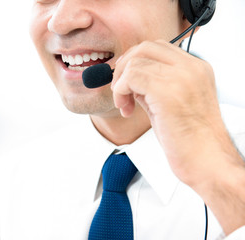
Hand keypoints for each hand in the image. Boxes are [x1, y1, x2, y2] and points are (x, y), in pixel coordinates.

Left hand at [111, 40, 244, 233]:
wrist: (208, 163)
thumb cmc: (191, 141)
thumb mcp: (172, 105)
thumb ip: (154, 87)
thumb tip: (130, 79)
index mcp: (196, 69)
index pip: (158, 48)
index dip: (135, 61)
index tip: (126, 82)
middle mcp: (191, 68)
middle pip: (144, 47)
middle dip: (124, 66)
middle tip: (120, 90)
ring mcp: (181, 77)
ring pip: (135, 61)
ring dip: (120, 83)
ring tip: (125, 105)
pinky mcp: (167, 91)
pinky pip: (131, 77)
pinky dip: (121, 91)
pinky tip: (126, 109)